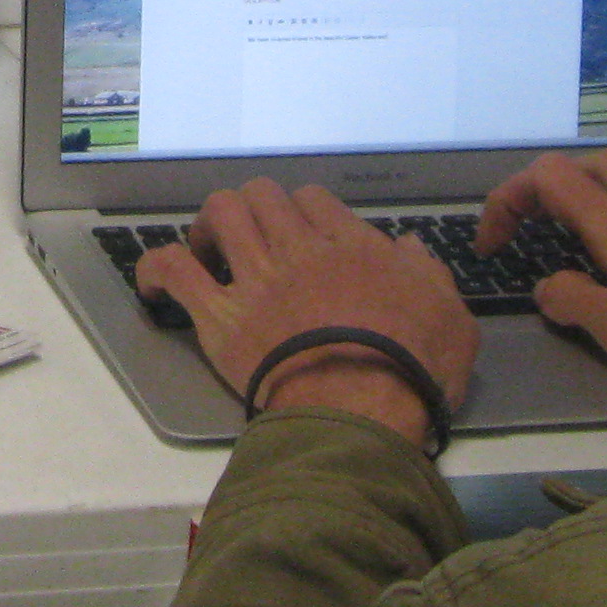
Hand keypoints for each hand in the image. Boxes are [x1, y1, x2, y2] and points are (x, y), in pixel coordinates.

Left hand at [135, 179, 475, 447]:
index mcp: (351, 245)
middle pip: (262, 194)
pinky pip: (175, 271)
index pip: (314, 199)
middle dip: (256, 208)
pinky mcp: (220, 318)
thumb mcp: (450, 314)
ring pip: (220, 214)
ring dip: (211, 225)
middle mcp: (298, 249)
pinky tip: (156, 283)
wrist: (361, 412)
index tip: (306, 239)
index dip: (305, 213)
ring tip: (212, 249)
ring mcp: (255, 280)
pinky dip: (157, 267)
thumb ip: (428, 272)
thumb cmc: (412, 368)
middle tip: (256, 240)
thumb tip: (405, 247)